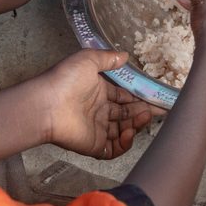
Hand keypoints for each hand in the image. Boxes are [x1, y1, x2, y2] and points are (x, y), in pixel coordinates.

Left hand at [37, 50, 163, 158]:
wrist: (47, 104)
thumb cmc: (66, 79)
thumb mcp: (88, 59)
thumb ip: (108, 58)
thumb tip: (125, 55)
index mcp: (98, 91)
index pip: (123, 95)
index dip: (138, 96)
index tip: (155, 95)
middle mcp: (99, 110)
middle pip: (126, 113)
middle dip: (142, 111)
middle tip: (158, 108)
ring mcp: (97, 129)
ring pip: (123, 131)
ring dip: (136, 125)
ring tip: (145, 116)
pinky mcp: (94, 145)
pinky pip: (114, 149)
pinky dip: (125, 143)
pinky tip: (129, 132)